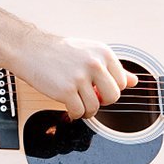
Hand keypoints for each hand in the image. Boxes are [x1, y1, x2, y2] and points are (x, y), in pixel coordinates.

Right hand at [12, 32, 137, 119]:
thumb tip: (134, 81)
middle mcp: (94, 63)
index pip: (122, 82)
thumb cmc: (58, 51)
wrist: (30, 49)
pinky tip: (68, 105)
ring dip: (86, 110)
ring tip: (77, 102)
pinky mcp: (66, 90)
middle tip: (90, 97)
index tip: (99, 88)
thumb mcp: (90, 52)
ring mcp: (80, 77)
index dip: (110, 89)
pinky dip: (74, 113)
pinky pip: (79, 112)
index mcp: (103, 52)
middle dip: (102, 101)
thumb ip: (112, 67)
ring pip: (95, 107)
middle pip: (113, 97)